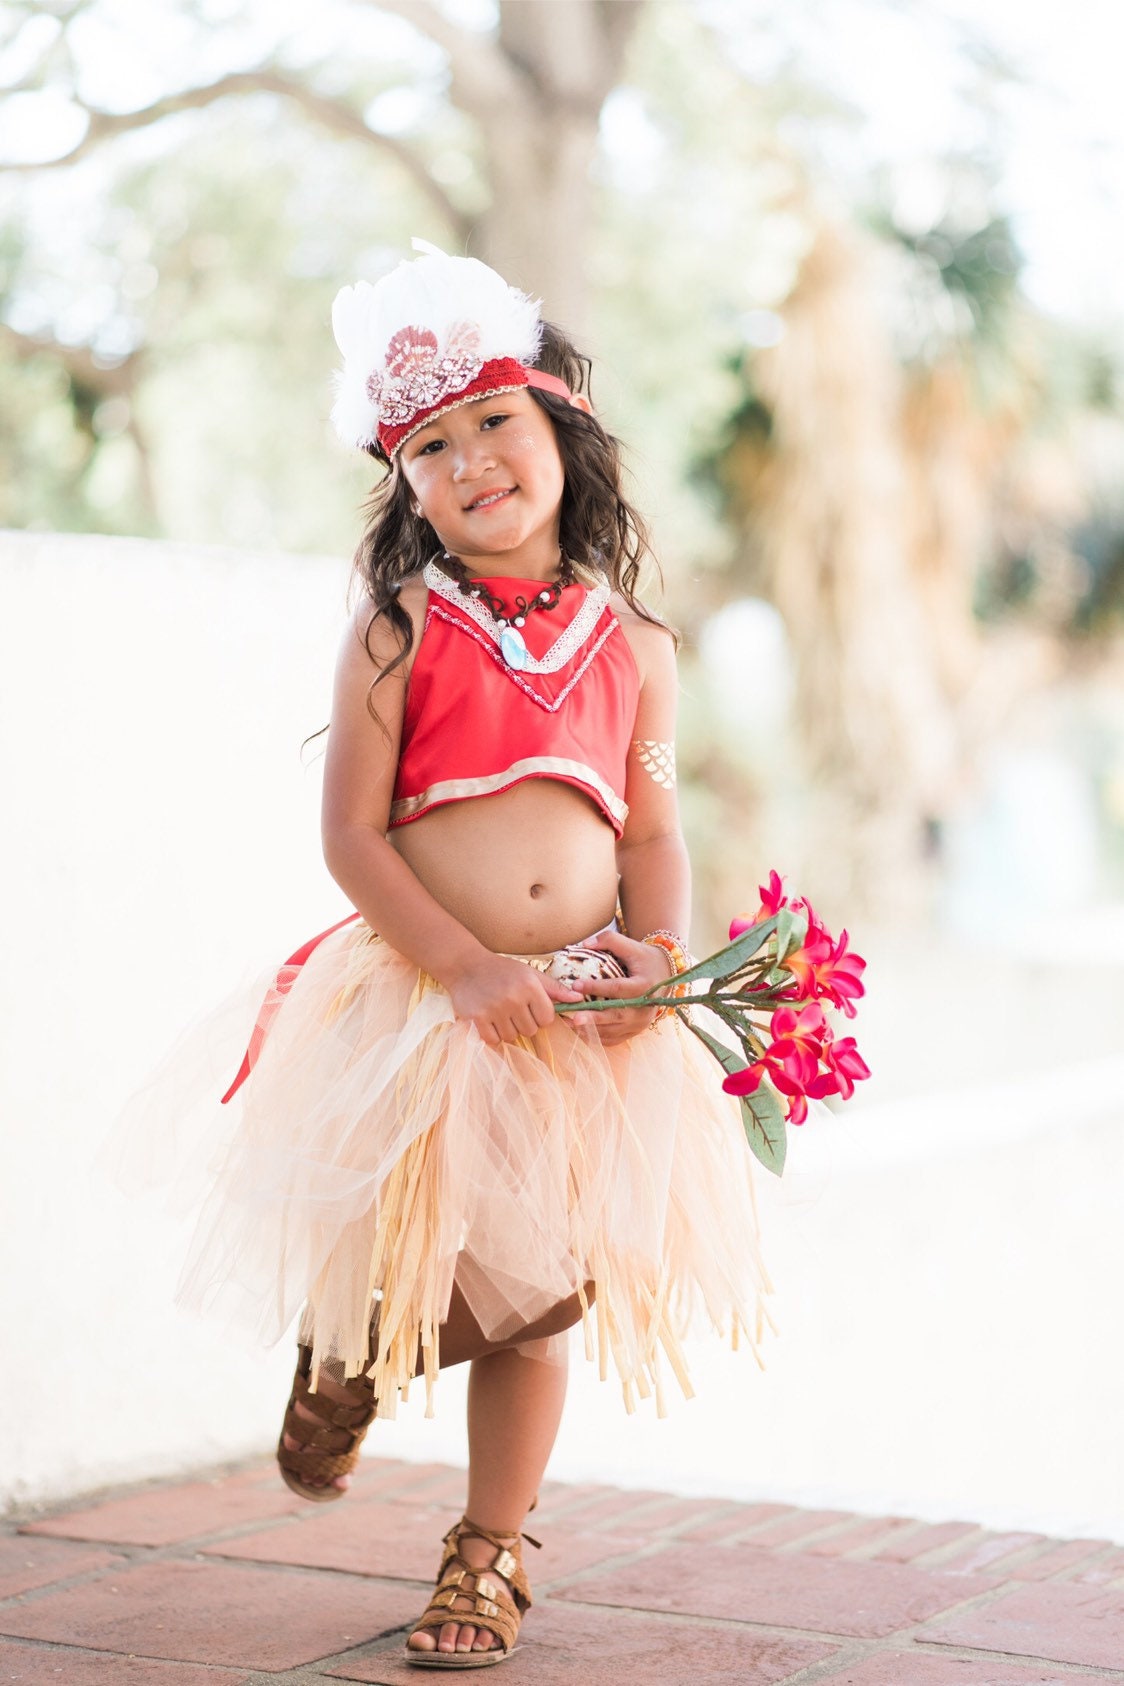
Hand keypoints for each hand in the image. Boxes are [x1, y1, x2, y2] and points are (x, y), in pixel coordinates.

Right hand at [448, 954, 583, 1047]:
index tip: (529, 1009)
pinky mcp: (477, 1018)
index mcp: (530, 986)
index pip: (547, 1019)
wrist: (466, 966)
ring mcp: (494, 1009)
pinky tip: (489, 1021)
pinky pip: (493, 1040)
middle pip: (530, 1030)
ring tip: (500, 1013)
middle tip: (512, 1010)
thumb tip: (579, 999)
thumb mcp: (530, 974)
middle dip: (523, 1024)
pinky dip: (492, 1035)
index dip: (540, 1017)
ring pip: (512, 1037)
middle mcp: (513, 998)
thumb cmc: (503, 970)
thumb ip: (555, 989)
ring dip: (507, 1030)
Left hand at [568, 928, 677, 1046]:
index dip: (596, 987)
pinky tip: (579, 1031)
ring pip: (614, 1029)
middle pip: (617, 1014)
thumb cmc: (645, 959)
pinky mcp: (636, 1031)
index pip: (618, 988)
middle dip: (594, 1018)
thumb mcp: (632, 945)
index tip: (575, 984)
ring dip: (591, 1029)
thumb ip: (609, 940)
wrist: (665, 975)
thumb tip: (584, 944)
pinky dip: (597, 1037)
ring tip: (569, 1023)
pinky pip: (615, 1039)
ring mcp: (641, 1023)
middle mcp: (645, 1008)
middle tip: (573, 1017)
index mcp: (644, 985)